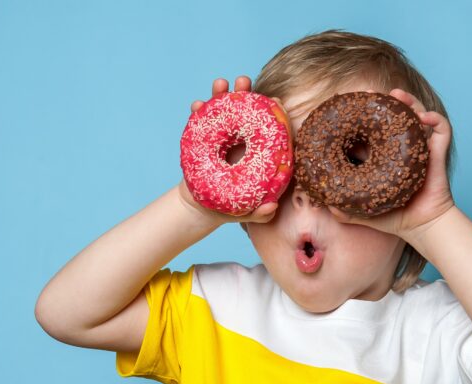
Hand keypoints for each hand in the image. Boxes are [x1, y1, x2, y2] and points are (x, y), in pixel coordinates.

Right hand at [181, 75, 286, 225]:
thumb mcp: (245, 211)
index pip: (270, 129)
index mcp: (259, 153)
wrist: (201, 207)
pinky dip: (199, 111)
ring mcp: (224, 137)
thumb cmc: (229, 208)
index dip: (273, 114)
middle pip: (246, 112)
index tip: (275, 102)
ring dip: (221, 94)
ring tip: (220, 84)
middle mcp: (243, 140)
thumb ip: (259, 213)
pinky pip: (202, 122)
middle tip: (243, 81)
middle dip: (245, 94)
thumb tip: (271, 208)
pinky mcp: (206, 138)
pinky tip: (196, 105)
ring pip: (224, 111)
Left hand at [327, 88, 454, 242]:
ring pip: (416, 116)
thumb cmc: (393, 218)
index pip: (370, 129)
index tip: (351, 105)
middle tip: (370, 93)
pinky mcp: (437, 153)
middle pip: (394, 115)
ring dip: (409, 102)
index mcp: (381, 156)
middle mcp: (400, 147)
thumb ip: (344, 210)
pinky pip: (441, 131)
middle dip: (383, 101)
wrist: (421, 226)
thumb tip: (325, 205)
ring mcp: (419, 147)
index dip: (362, 116)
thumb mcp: (363, 212)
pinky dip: (435, 120)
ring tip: (398, 95)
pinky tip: (425, 118)